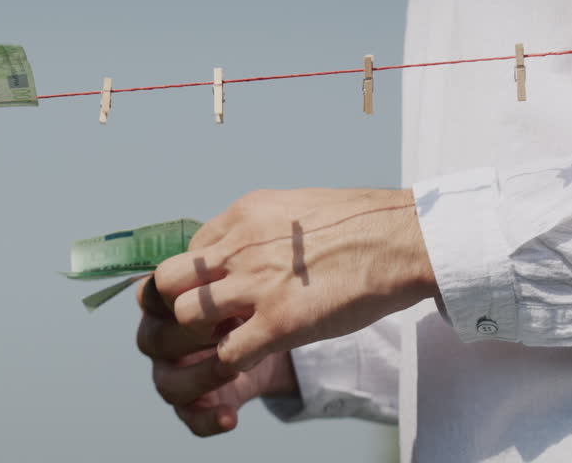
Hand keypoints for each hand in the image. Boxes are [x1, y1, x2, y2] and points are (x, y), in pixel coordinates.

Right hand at [137, 276, 296, 435]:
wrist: (271, 329)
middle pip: (154, 339)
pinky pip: (189, 418)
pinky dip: (207, 420)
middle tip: (228, 325)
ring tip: (234, 367)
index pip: (151, 296)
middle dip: (190, 334)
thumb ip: (224, 265)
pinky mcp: (192, 403)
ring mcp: (171, 372)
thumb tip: (234, 248)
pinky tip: (230, 417)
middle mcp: (159, 336)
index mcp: (162, 300)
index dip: (174, 295)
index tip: (211, 287)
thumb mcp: (237, 272)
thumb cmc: (247, 291)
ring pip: (167, 383)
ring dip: (201, 376)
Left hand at [155, 188, 435, 372]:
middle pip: (166, 283)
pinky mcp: (281, 321)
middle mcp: (239, 246)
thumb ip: (255, 229)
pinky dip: (231, 363)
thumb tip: (236, 247)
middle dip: (176, 309)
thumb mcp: (291, 208)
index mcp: (241, 216)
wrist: (406, 238)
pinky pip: (228, 353)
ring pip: (186, 317)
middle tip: (205, 325)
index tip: (219, 296)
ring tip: (227, 341)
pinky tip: (252, 359)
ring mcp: (257, 284)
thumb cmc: (360, 225)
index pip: (186, 253)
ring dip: (200, 337)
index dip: (196, 282)